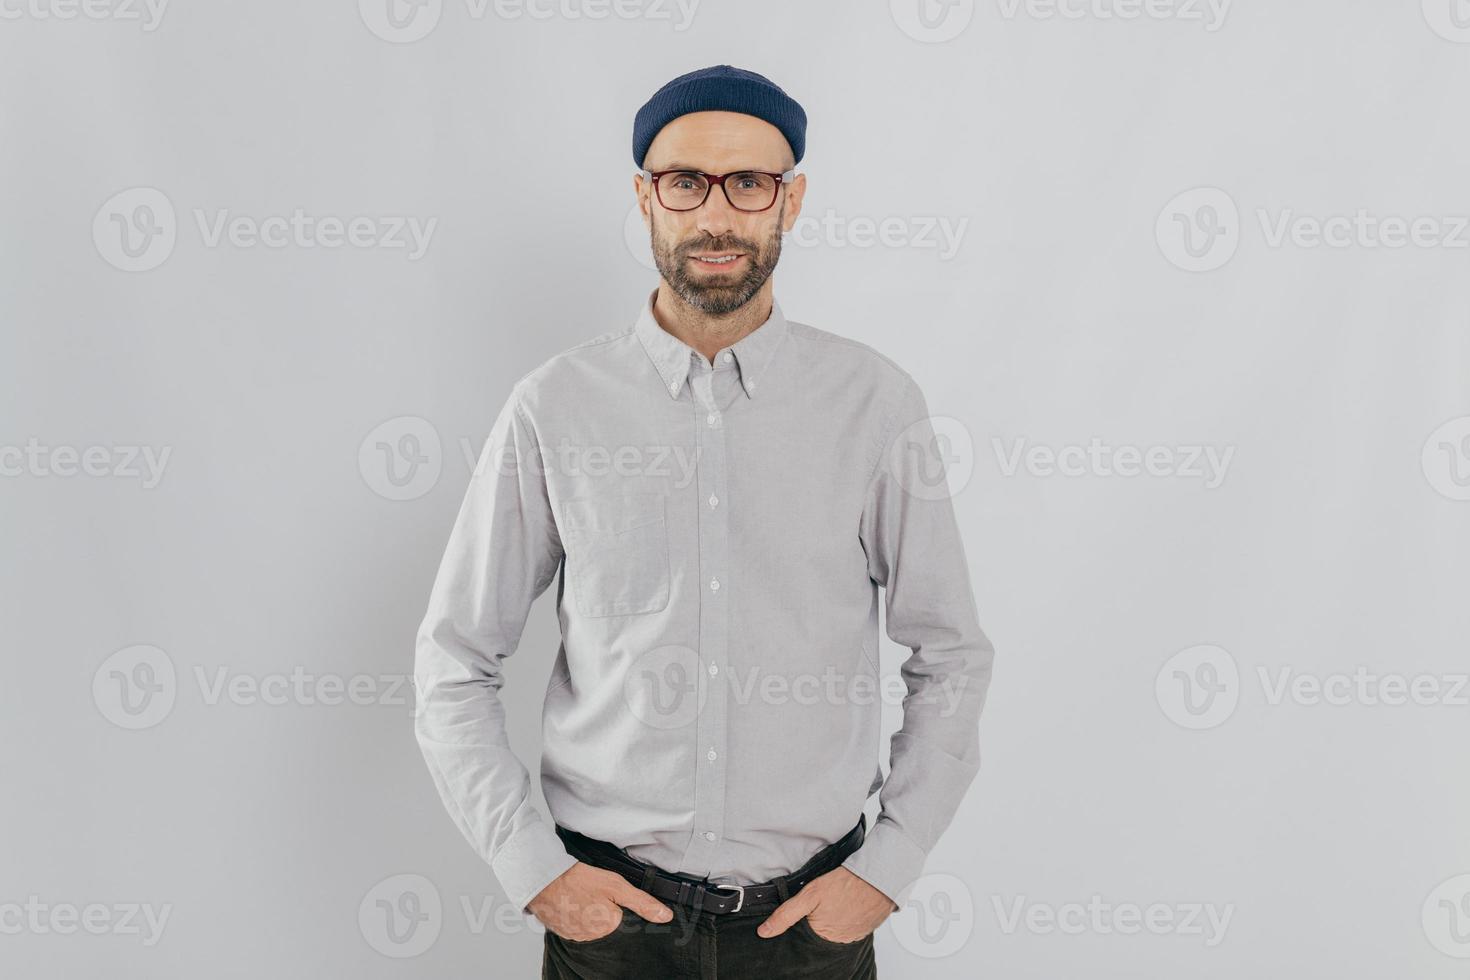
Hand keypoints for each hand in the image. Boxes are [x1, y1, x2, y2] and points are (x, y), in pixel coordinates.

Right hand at [528, 861, 672, 941]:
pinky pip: (576, 927)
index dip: (620, 909)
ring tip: (584, 897)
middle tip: (595, 895)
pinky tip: (573, 902)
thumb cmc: (579, 879)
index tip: (612, 898)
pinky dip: (576, 916)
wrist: (543, 879)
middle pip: (607, 926)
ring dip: (590, 915)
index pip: (624, 923)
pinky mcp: (562, 932)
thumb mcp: (616, 885)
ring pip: (591, 927)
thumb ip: (642, 903)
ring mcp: (576, 936)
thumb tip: (665, 917)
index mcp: (609, 927)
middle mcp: (593, 937)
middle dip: (605, 912)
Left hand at [756, 867, 896, 942]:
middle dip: (816, 925)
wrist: (878, 877)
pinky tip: (844, 907)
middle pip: (819, 937)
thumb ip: (786, 914)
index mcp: (822, 936)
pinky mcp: (864, 930)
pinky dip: (845, 920)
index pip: (803, 939)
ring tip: (833, 904)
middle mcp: (838, 942)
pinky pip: (849, 929)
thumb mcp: (809, 895)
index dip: (800, 927)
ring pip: (834, 933)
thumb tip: (764, 932)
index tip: (803, 915)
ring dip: (831, 922)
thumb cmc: (845, 884)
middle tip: (822, 906)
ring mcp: (853, 937)